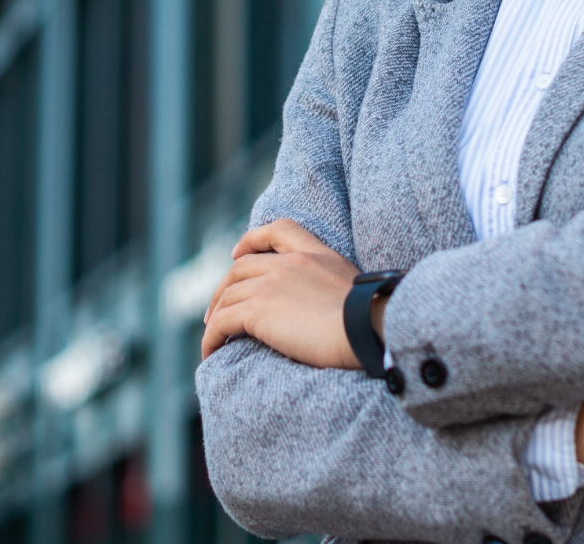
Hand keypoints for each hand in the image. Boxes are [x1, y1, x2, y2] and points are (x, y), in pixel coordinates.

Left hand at [199, 219, 363, 367]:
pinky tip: (210, 353)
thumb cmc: (372, 322)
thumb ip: (335, 291)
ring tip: (213, 338)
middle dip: (224, 288)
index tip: (236, 253)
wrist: (366, 330)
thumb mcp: (357, 291)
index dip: (252, 239)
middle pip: (241, 268)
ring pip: (228, 296)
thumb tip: (331, 312)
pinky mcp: (258, 309)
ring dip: (215, 317)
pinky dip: (211, 337)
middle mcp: (289, 263)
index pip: (278, 230)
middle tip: (216, 311)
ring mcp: (270, 284)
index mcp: (316, 254)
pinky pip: (222, 322)